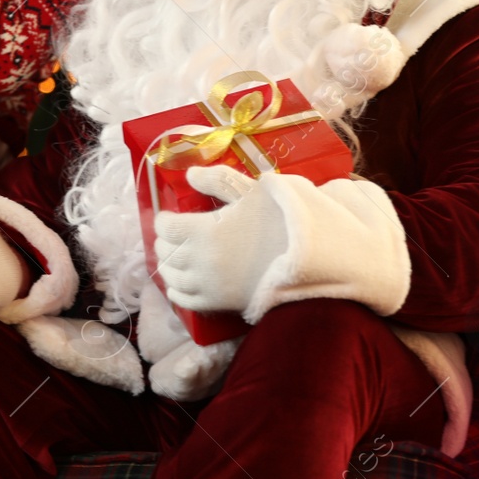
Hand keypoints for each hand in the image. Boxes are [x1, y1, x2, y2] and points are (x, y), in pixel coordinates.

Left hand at [153, 164, 287, 314]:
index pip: (165, 227)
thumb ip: (218, 180)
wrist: (313, 257)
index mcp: (204, 230)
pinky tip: (181, 281)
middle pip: (165, 251)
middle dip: (165, 241)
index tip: (171, 216)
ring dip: (168, 264)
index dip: (165, 219)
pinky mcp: (220, 303)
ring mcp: (209, 285)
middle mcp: (200, 260)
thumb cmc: (283, 218)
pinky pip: (185, 300)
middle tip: (173, 235)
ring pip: (170, 276)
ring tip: (176, 256)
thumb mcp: (252, 190)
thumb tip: (189, 175)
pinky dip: (177, 290)